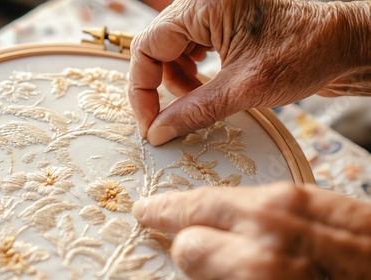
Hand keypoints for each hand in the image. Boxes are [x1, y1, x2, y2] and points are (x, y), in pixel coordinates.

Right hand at [129, 0, 370, 145]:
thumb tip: (157, 133)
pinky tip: (206, 84)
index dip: (142, 89)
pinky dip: (191, 72)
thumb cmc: (306, 53)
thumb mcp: (244, 88)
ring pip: (171, 50)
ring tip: (196, 99)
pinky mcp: (222, 25)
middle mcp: (203, 3)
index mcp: (204, 5)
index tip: (150, 124)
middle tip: (167, 119)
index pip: (148, 46)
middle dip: (159, 86)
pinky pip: (190, 49)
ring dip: (175, 81)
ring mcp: (213, 12)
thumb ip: (194, 111)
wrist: (346, 46)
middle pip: (156, 47)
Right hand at [132, 182, 370, 278]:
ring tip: (181, 206)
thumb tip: (204, 264)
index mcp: (259, 265)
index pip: (190, 247)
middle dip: (170, 211)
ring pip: (225, 194)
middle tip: (150, 212)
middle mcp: (270, 229)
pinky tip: (231, 208)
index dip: (182, 255)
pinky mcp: (313, 194)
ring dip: (200, 203)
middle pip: (198, 208)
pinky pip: (258, 192)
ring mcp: (294, 205)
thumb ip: (231, 273)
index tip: (173, 253)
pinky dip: (236, 199)